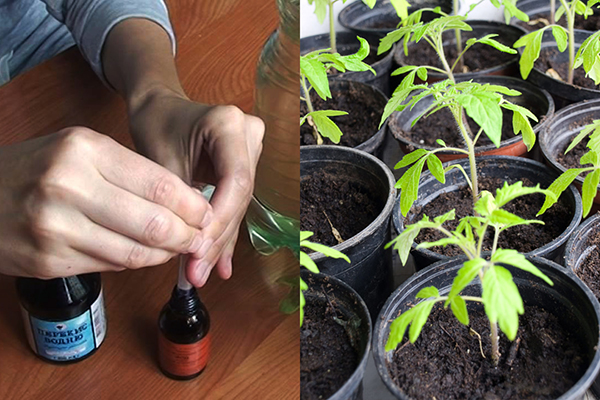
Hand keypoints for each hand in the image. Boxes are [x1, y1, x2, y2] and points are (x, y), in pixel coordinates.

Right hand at [0, 127, 211, 278]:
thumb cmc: (35, 168)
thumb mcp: (78, 149)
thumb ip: (129, 170)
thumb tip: (184, 201)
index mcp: (83, 150)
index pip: (159, 184)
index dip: (193, 205)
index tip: (207, 212)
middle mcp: (68, 186)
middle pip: (154, 223)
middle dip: (188, 235)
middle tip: (200, 237)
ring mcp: (55, 228)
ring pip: (136, 253)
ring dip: (166, 254)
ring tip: (178, 248)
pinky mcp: (47, 261)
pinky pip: (111, 267)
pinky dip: (136, 263)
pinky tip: (146, 255)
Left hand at [128, 88, 263, 285]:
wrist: (159, 107)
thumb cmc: (155, 125)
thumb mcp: (161, 162)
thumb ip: (178, 205)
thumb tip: (188, 252)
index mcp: (229, 124)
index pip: (236, 181)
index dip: (220, 220)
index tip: (197, 250)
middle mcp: (249, 135)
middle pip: (239, 197)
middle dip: (216, 238)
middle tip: (197, 271)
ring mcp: (251, 152)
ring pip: (237, 206)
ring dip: (218, 241)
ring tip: (201, 273)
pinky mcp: (244, 167)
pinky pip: (233, 204)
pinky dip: (220, 232)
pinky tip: (218, 264)